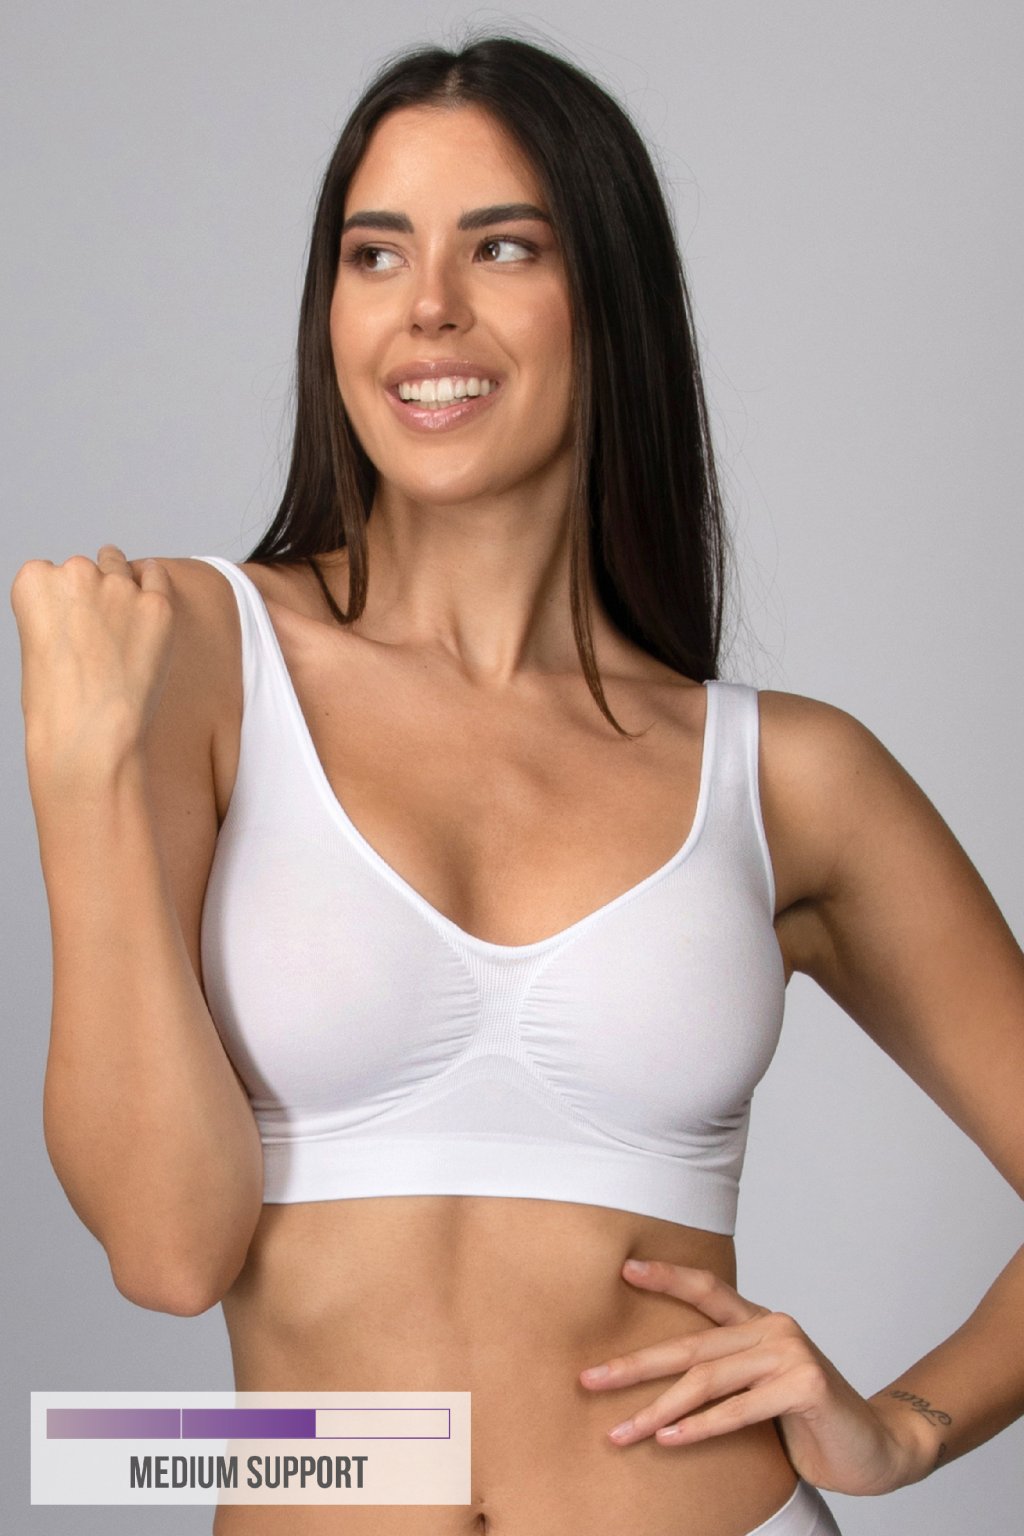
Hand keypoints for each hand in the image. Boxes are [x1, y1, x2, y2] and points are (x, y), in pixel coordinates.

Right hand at [11, 545, 174, 778]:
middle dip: (91, 593)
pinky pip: (158, 579)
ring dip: (121, 586)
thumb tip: (87, 607)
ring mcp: (120, 587)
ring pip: (120, 567)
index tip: (68, 626)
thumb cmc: (59, 704)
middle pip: (86, 568)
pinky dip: (154, 588)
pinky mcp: (157, 605)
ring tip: (122, 623)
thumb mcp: (37, 646)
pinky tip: (150, 606)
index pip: (50, 572)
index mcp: (34, 580)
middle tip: (97, 634)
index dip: (62, 601)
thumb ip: (57, 613)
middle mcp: (76, 573)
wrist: (90, 736)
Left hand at [579, 1261, 919, 1494]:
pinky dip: (698, 1427)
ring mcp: (790, 1352)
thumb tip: (663, 1384)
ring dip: (657, 1409)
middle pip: (691, 1344)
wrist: (877, 1448)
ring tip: (620, 1431)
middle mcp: (774, 1327)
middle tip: (590, 1379)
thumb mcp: (763, 1389)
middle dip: (634, 1365)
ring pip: (707, 1380)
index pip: (707, 1292)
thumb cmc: (810, 1421)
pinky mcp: (804, 1385)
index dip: (667, 1277)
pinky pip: (738, 1410)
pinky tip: (667, 1438)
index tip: (624, 1270)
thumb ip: (727, 1376)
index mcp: (761, 1322)